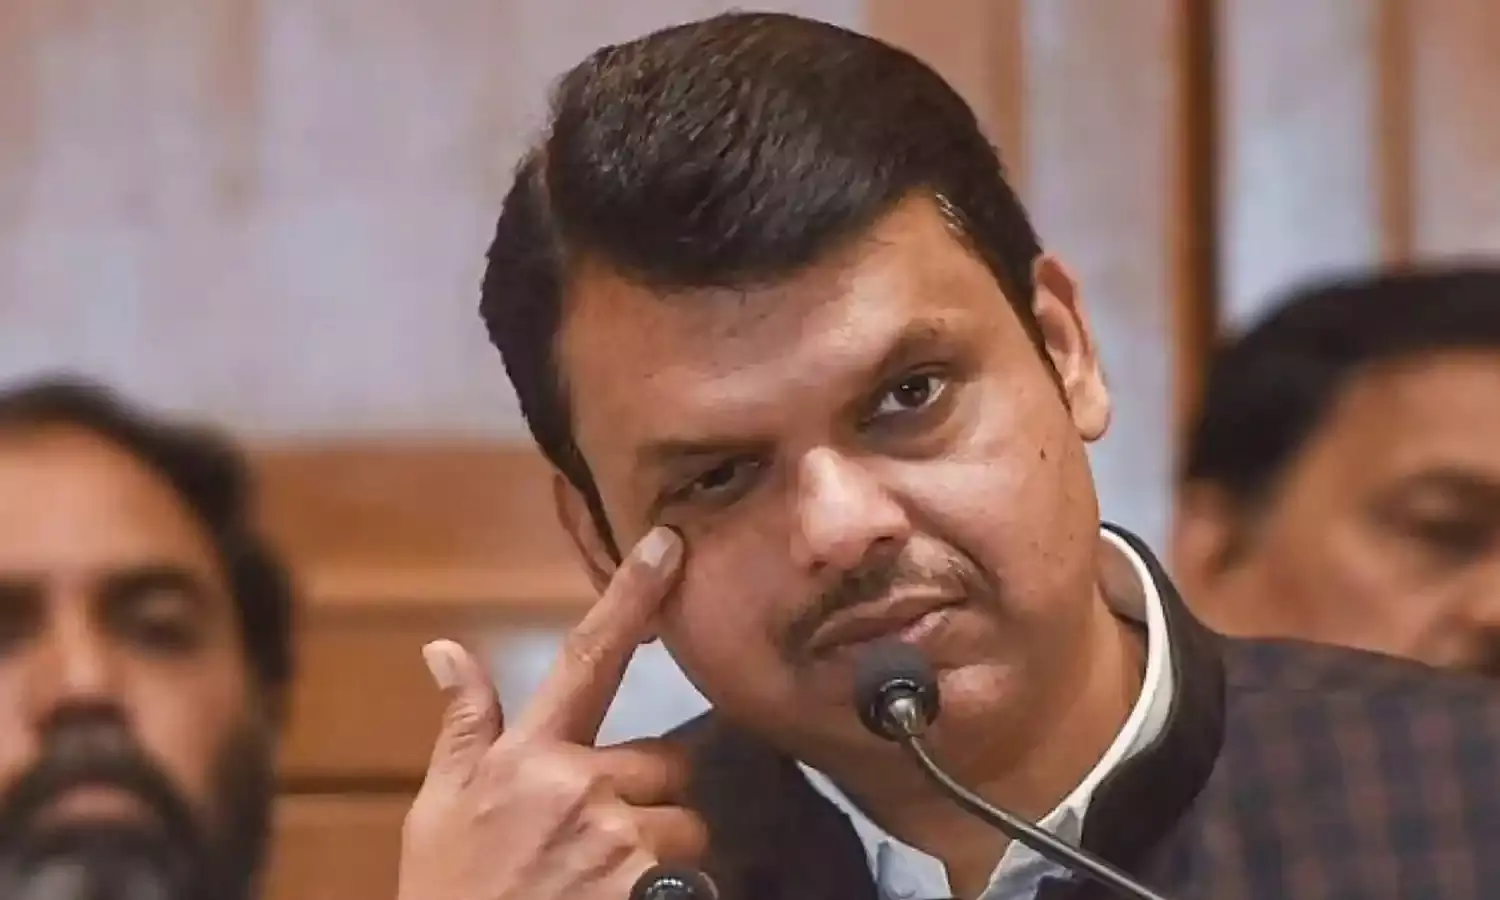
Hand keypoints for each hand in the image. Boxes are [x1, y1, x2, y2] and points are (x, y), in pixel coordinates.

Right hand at [397, 526, 703, 899]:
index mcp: (529, 758)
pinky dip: (670, 896)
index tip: (671, 545)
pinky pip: (691, 880)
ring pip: (686, 827)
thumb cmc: (452, 894)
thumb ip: (464, 727)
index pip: (587, 658)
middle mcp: (581, 788)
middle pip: (666, 766)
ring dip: (662, 855)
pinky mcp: (649, 892)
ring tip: (605, 885)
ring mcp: (618, 844)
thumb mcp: (441, 809)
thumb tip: (444, 650)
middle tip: (598, 844)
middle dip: (649, 799)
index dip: (631, 596)